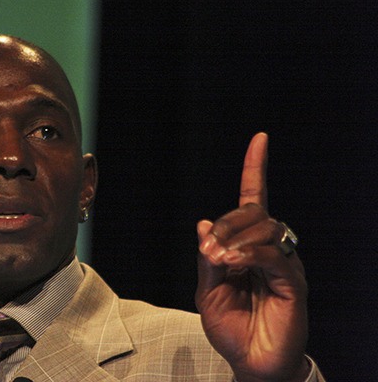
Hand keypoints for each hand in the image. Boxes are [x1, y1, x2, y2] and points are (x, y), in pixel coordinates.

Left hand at [195, 133, 309, 381]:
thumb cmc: (231, 328)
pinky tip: (233, 263)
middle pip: (255, 212)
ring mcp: (285, 265)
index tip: (259, 139)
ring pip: (266, 228)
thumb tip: (204, 222)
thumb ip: (208, 257)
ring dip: (236, 238)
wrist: (250, 363)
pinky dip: (250, 254)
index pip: (254, 201)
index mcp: (249, 248)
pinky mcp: (294, 283)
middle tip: (209, 248)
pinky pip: (274, 255)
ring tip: (220, 260)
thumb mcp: (208, 290)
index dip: (255, 169)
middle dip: (228, 223)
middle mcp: (271, 250)